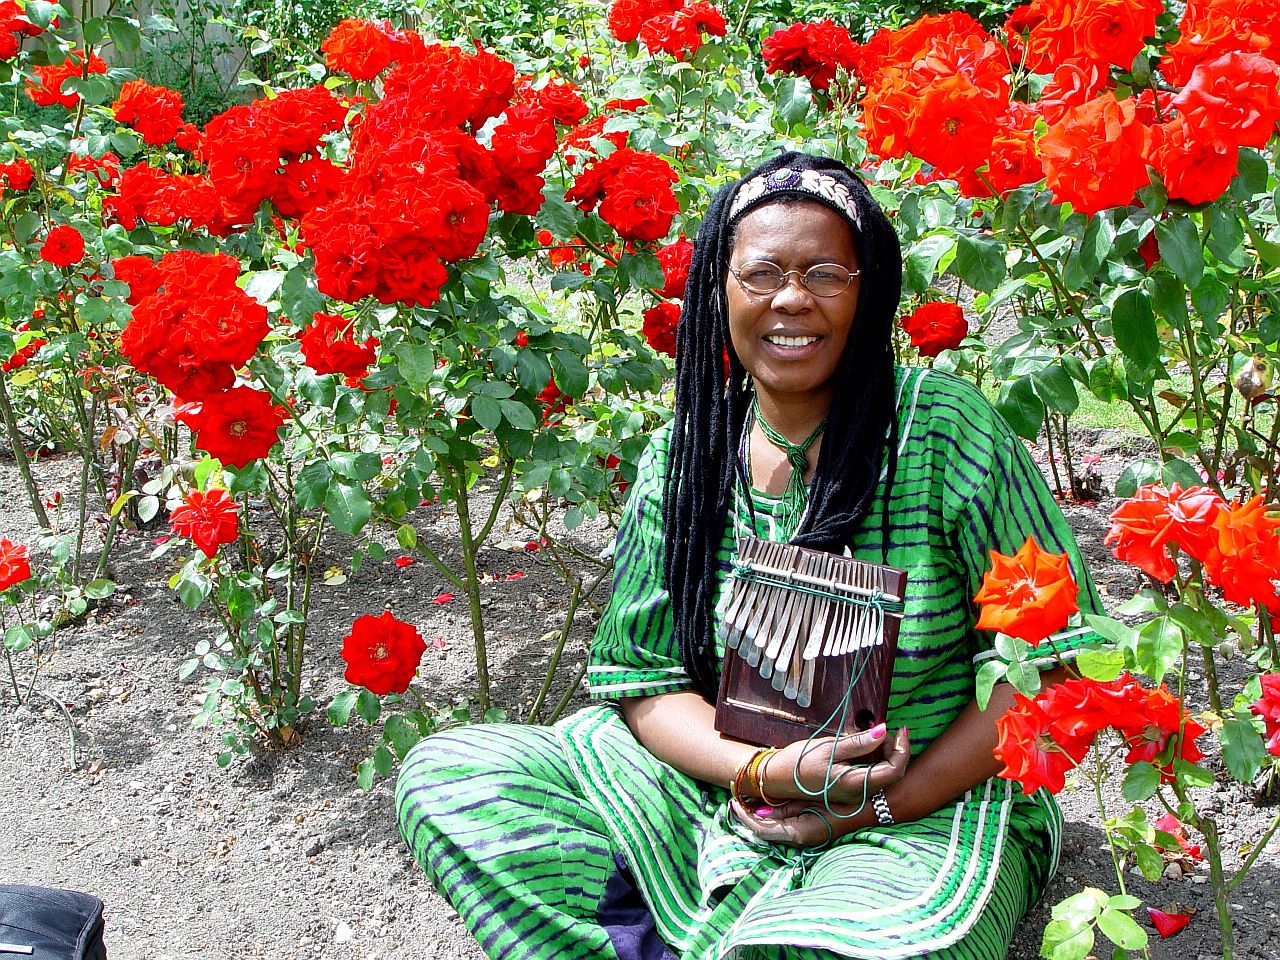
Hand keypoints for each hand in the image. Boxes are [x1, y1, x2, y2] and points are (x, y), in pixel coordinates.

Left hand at [730, 797, 872, 847]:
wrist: (871, 805)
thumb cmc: (842, 800)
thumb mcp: (812, 799)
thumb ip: (786, 808)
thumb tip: (760, 812)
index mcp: (798, 832)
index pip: (761, 828)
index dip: (743, 816)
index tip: (732, 801)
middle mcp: (800, 838)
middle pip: (764, 831)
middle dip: (748, 816)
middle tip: (736, 798)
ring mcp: (805, 835)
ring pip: (773, 829)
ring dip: (759, 816)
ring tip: (747, 798)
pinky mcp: (810, 829)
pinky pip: (784, 826)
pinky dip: (772, 816)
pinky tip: (768, 803)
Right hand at [761, 726, 909, 805]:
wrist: (776, 779)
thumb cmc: (798, 762)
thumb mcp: (828, 747)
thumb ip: (857, 742)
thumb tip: (883, 731)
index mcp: (854, 784)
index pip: (893, 771)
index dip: (902, 750)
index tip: (900, 729)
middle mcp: (857, 794)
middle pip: (892, 775)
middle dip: (896, 751)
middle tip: (888, 729)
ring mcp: (853, 795)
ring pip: (884, 777)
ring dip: (887, 756)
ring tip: (878, 735)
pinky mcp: (848, 791)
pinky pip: (872, 778)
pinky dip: (876, 762)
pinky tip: (870, 747)